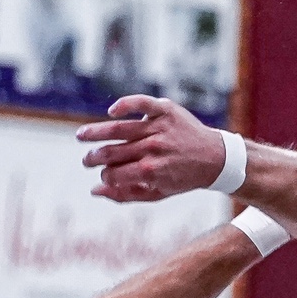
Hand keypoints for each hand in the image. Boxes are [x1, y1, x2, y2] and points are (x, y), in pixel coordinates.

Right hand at [76, 96, 227, 201]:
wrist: (214, 158)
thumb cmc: (182, 178)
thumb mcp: (156, 193)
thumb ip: (124, 194)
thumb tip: (94, 190)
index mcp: (150, 171)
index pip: (113, 173)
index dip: (104, 176)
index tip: (105, 176)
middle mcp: (153, 148)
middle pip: (112, 152)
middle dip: (94, 158)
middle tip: (86, 160)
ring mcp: (159, 127)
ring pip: (119, 129)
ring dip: (95, 132)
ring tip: (81, 136)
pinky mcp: (165, 110)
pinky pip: (142, 103)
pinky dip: (125, 104)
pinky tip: (112, 111)